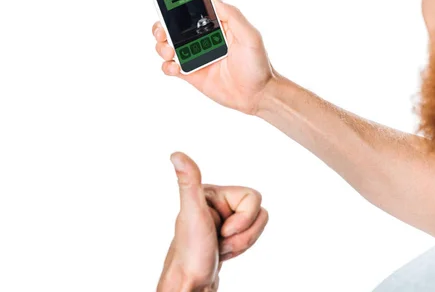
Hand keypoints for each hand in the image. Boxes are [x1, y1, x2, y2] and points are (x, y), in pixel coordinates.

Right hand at [152, 0, 274, 114]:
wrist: (257, 95)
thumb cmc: (258, 65)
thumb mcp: (250, 35)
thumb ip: (232, 16)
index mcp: (216, 27)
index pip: (192, 11)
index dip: (177, 6)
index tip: (166, 2)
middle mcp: (203, 40)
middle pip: (174, 28)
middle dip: (162, 26)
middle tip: (163, 31)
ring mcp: (196, 56)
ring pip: (168, 46)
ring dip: (162, 46)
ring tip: (170, 51)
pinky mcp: (191, 74)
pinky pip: (171, 68)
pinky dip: (167, 66)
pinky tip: (175, 67)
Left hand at [158, 152, 268, 291]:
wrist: (189, 285)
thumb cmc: (189, 253)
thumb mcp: (191, 214)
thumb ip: (188, 183)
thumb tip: (175, 155)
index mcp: (212, 192)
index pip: (254, 197)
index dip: (244, 219)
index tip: (221, 230)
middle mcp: (218, 203)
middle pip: (258, 212)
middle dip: (244, 234)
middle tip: (220, 241)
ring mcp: (224, 219)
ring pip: (258, 225)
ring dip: (243, 243)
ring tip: (220, 249)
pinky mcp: (227, 234)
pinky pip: (251, 235)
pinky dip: (241, 248)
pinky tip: (223, 253)